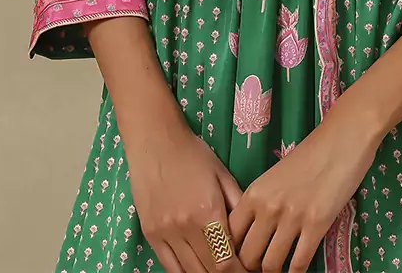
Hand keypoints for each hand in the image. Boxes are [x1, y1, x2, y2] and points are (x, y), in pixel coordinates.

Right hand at [126, 128, 247, 272]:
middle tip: (238, 269)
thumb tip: (250, 236)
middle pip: (210, 270)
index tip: (249, 269)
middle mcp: (186, 227)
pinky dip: (185, 272)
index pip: (227, 261)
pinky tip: (197, 268)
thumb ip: (238, 207)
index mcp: (208, 211)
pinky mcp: (150, 234)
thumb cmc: (193, 154)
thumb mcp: (223, 176)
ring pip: (190, 272)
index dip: (240, 271)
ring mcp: (165, 232)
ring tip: (219, 269)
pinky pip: (169, 267)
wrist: (156, 141)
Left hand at [228, 105, 380, 271]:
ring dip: (273, 272)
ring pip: (270, 265)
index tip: (241, 259)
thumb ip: (261, 203)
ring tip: (278, 271)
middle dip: (251, 268)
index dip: (232, 253)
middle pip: (246, 256)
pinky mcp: (316, 224)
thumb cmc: (310, 154)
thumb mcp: (275, 176)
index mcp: (254, 192)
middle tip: (259, 268)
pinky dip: (296, 272)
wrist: (341, 139)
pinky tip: (297, 270)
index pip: (228, 235)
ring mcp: (292, 217)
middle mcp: (268, 207)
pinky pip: (299, 262)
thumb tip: (253, 234)